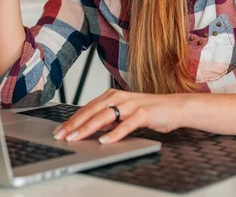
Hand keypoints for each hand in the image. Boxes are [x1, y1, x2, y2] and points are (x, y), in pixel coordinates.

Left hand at [52, 89, 184, 143]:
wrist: (175, 107)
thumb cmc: (149, 111)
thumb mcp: (124, 113)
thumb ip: (109, 118)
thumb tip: (91, 127)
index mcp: (112, 95)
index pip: (87, 108)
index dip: (72, 120)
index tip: (60, 130)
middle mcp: (119, 97)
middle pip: (92, 111)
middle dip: (75, 124)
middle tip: (62, 135)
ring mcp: (131, 104)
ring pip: (105, 116)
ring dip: (89, 128)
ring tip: (77, 138)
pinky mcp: (143, 113)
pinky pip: (126, 124)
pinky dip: (114, 133)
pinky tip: (105, 141)